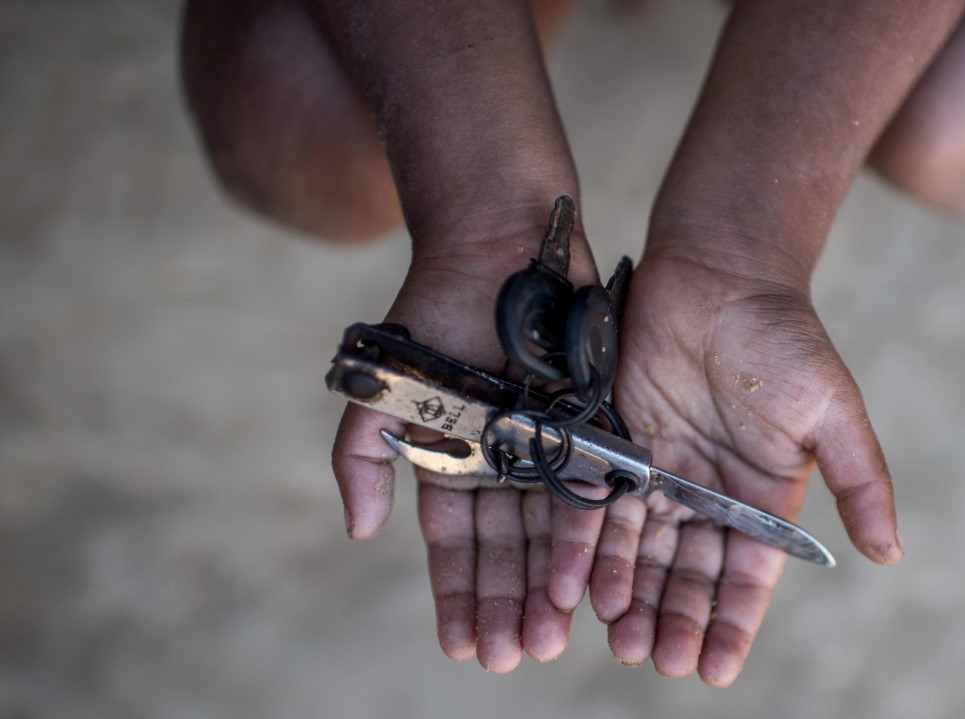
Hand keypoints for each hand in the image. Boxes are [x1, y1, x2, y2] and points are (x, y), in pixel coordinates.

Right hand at [332, 212, 613, 671]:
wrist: (496, 246)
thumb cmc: (435, 314)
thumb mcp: (386, 391)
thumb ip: (363, 457)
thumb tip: (360, 532)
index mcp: (455, 460)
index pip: (455, 546)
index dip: (457, 596)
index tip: (460, 648)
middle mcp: (504, 463)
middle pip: (506, 551)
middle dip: (505, 606)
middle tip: (509, 659)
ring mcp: (550, 446)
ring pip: (551, 534)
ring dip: (547, 589)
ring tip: (549, 639)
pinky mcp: (593, 426)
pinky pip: (594, 492)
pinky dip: (591, 539)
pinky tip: (591, 584)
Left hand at [586, 254, 901, 685]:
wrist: (721, 271)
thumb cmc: (785, 338)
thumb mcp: (833, 412)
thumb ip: (859, 481)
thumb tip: (892, 553)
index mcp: (760, 495)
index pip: (745, 576)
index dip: (731, 624)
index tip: (714, 672)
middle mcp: (706, 492)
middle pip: (687, 573)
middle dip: (674, 620)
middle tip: (658, 661)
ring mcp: (658, 469)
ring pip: (640, 549)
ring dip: (629, 596)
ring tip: (621, 640)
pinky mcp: (615, 441)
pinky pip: (597, 503)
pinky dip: (587, 546)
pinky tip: (578, 587)